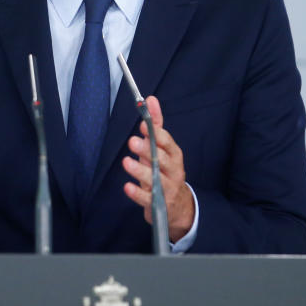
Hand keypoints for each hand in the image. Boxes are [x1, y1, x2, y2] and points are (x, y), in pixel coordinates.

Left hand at [121, 95, 194, 242]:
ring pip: (155, 179)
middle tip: (133, 142)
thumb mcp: (162, 148)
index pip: (168, 143)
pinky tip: (127, 187)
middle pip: (161, 159)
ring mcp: (166, 188)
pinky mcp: (158, 204)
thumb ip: (156, 125)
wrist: (179, 206)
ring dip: (140, 170)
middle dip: (148, 150)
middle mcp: (173, 171)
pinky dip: (137, 193)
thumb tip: (150, 100)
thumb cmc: (166, 171)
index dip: (156, 134)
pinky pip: (148, 199)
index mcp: (174, 155)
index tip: (144, 125)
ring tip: (126, 162)